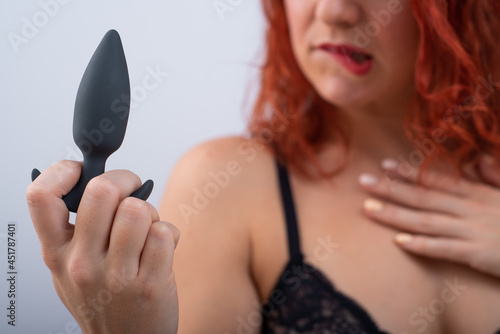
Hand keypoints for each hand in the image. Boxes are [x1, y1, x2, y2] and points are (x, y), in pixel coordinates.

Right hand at [26, 160, 179, 333]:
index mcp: (58, 253)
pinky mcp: (149, 283)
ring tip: (146, 229)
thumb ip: (76, 229)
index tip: (80, 168)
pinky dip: (168, 233)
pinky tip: (160, 249)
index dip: (62, 170)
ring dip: (149, 212)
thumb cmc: (103, 299)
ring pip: (139, 209)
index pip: (41, 197)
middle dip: (124, 179)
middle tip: (130, 189)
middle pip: (102, 191)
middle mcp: (82, 263)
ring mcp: (116, 275)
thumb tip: (90, 180)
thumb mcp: (71, 267)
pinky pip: (165, 232)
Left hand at [358, 154, 499, 277]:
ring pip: (427, 221)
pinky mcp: (478, 255)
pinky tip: (399, 242)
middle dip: (391, 189)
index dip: (409, 173)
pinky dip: (422, 246)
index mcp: (478, 193)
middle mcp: (471, 209)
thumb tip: (478, 161)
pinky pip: (445, 250)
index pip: (437, 181)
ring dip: (395, 215)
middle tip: (362, 182)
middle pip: (424, 197)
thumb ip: (492, 177)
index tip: (384, 165)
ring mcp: (473, 231)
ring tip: (368, 209)